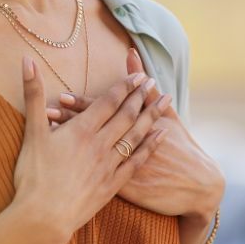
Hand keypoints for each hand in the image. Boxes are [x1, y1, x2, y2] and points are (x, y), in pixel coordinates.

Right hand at [10, 54, 170, 243]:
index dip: (124, 87)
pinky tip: (162, 136)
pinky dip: (151, 146)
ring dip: (152, 116)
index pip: (108, 102)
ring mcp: (109, 165)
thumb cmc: (33, 176)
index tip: (138, 75)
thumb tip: (27, 60)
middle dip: (141, 97)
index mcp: (81, 130)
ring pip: (136, 135)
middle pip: (126, 115)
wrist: (43, 218)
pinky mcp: (113, 185)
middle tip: (154, 82)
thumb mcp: (31, 132)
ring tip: (165, 102)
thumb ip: (33, 94)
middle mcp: (100, 144)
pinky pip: (137, 161)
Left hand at [49, 48, 225, 221]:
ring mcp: (124, 169)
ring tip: (47, 135)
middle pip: (93, 131)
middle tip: (47, 112)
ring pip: (89, 154)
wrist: (198, 185)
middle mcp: (127, 146)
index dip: (82, 105)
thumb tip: (130, 54)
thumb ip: (146, 88)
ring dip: (68, 144)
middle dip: (69, 122)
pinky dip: (78, 170)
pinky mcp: (123, 189)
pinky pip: (95, 178)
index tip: (62, 95)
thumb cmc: (181, 147)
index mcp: (136, 127)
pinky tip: (60, 166)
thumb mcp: (168, 116)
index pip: (104, 112)